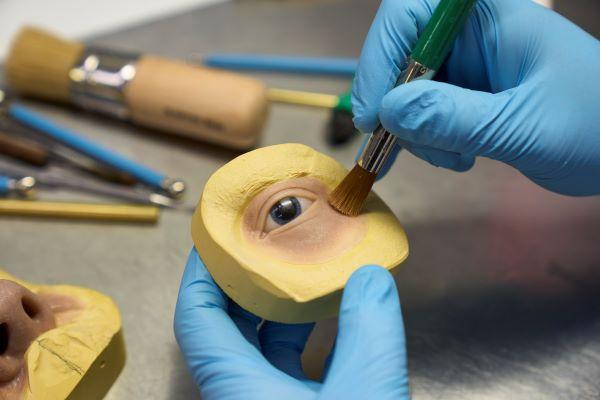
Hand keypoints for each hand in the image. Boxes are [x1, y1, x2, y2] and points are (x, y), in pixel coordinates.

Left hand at [174, 248, 409, 398]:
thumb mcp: (366, 393)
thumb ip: (370, 331)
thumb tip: (370, 277)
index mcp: (240, 391)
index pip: (197, 320)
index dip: (199, 273)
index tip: (214, 236)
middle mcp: (244, 398)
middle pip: (227, 327)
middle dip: (245, 281)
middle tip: (267, 244)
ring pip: (257, 347)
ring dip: (277, 308)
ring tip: (301, 272)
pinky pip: (285, 366)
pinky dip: (302, 337)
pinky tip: (331, 320)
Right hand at [353, 0, 599, 195]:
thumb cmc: (595, 125)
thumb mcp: (522, 125)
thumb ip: (455, 118)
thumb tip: (389, 111)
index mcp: (490, 14)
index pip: (411, 13)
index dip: (380, 56)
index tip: (375, 112)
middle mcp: (471, 32)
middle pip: (399, 53)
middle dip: (395, 104)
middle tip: (400, 146)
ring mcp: (466, 62)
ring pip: (406, 88)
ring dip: (413, 130)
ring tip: (453, 156)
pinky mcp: (464, 91)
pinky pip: (423, 110)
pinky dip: (426, 139)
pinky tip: (457, 156)